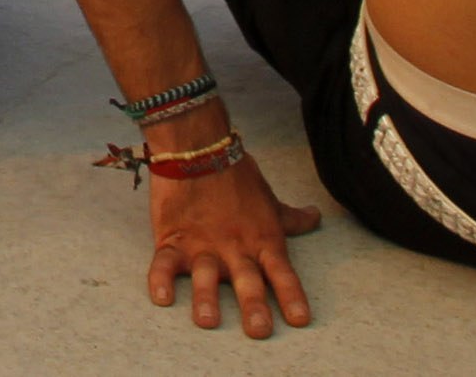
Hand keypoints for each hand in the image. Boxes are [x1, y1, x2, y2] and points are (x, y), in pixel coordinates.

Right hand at [147, 153, 319, 337]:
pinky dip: (160, 279)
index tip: (299, 320)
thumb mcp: (268, 199)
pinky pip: (164, 263)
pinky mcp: (172, 239)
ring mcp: (202, 245)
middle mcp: (234, 247)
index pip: (281, 273)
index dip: (291, 296)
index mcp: (261, 239)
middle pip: (247, 281)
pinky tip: (161, 297)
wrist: (197, 146)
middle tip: (258, 330)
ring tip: (207, 320)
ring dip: (206, 298)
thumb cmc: (236, 173)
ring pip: (206, 276)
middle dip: (253, 306)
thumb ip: (290, 217)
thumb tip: (315, 216)